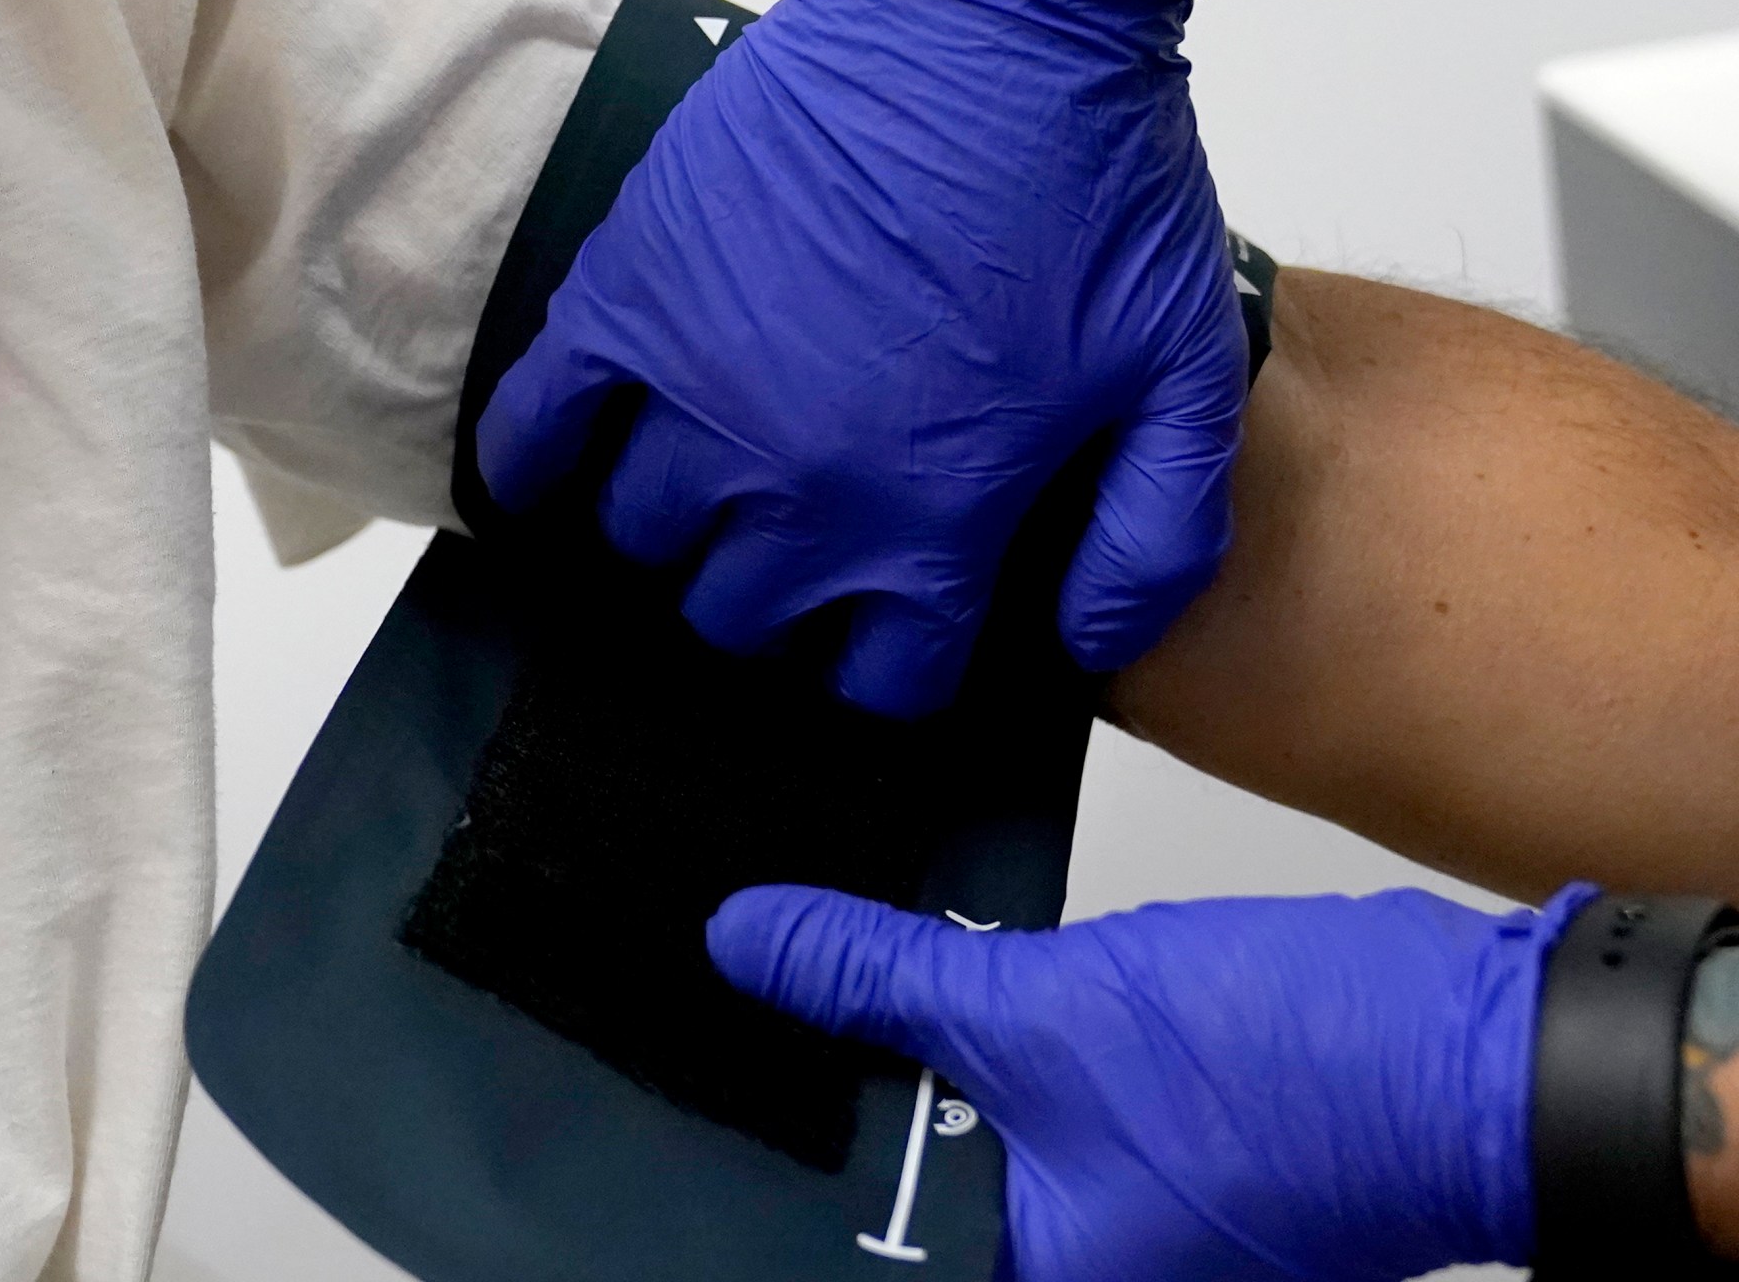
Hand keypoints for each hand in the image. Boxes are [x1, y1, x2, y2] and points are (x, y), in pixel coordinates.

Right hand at [476, 0, 1247, 717]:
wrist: (989, 21)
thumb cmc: (1090, 184)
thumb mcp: (1182, 379)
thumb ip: (1150, 543)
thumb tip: (1083, 648)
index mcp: (929, 518)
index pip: (879, 677)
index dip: (891, 657)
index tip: (895, 618)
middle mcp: (797, 483)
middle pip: (740, 613)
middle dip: (776, 591)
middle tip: (807, 530)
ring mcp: (698, 394)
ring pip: (641, 532)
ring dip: (676, 522)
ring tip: (715, 469)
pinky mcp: (630, 300)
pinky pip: (536, 426)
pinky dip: (534, 461)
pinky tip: (557, 466)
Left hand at [706, 884, 1595, 1281]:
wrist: (1476, 1051)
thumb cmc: (1303, 1079)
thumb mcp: (1037, 1011)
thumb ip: (873, 981)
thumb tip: (746, 940)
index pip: (868, 1250)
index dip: (798, 1176)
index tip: (715, 1094)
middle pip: (910, 1205)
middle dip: (852, 1108)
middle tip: (764, 1007)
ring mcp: (1124, 1235)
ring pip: (969, 1155)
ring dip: (914, 1075)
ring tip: (824, 984)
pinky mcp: (1154, 1175)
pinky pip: (1031, 1123)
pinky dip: (984, 1061)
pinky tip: (923, 989)